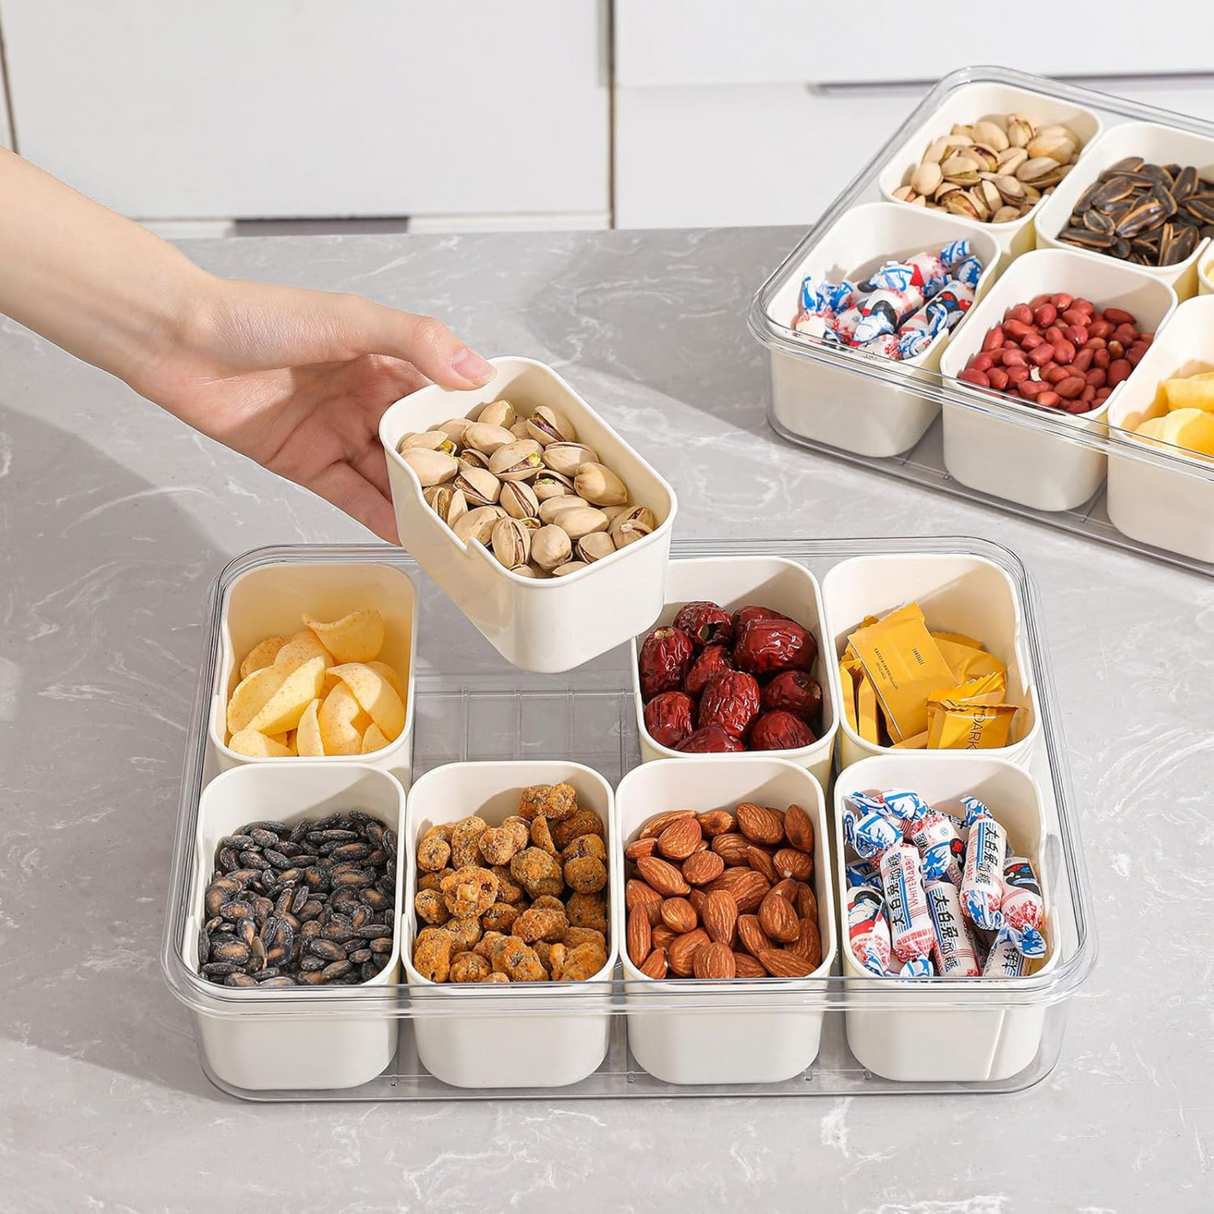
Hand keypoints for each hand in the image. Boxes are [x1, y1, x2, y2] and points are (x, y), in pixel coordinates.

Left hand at [130, 275, 493, 541]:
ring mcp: (337, 433)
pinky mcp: (306, 464)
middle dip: (452, 472)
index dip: (474, 421)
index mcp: (383, 357)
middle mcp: (365, 397)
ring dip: (420, 502)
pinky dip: (380, 516)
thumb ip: (417, 341)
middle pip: (419, 443)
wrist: (179, 341)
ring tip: (457, 530)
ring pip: (389, 475)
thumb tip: (476, 370)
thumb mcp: (351, 318)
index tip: (512, 450)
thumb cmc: (261, 316)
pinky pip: (352, 496)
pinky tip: (409, 536)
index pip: (442, 395)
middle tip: (492, 504)